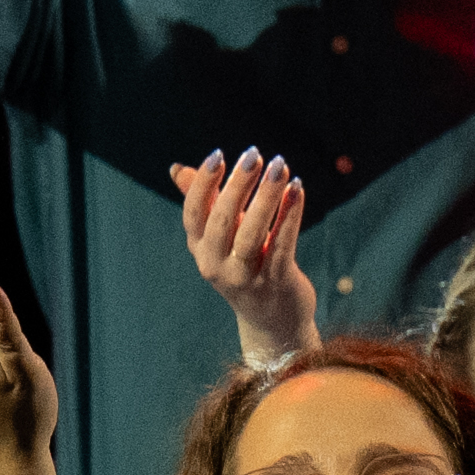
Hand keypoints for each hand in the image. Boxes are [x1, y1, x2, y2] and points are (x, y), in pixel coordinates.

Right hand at [166, 152, 323, 371]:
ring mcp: (245, 276)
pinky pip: (282, 243)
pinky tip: (297, 189)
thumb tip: (178, 169)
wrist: (273, 320)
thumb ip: (206, 203)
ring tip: (280, 166)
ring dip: (267, 196)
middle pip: (223, 220)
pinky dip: (290, 214)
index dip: (203, 184)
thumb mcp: (222, 236)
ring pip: (252, 232)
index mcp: (200, 249)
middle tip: (255, 154)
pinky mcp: (275, 281)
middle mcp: (216, 265)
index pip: (194, 213)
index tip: (218, 155)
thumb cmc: (246, 266)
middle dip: (238, 184)